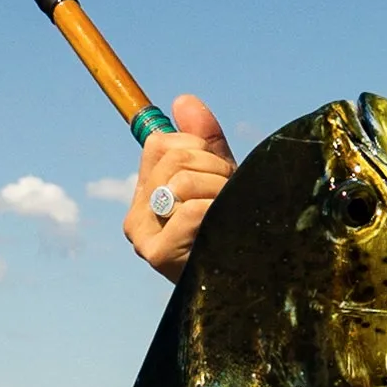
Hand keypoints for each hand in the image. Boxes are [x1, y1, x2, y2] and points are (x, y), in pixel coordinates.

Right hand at [124, 94, 234, 281]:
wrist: (250, 287)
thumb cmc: (234, 234)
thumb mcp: (221, 183)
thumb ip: (205, 143)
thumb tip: (184, 100)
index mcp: (145, 196)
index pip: (161, 143)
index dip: (199, 148)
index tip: (221, 175)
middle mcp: (136, 217)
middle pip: (173, 157)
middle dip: (215, 169)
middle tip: (232, 197)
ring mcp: (143, 237)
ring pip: (182, 180)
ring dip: (220, 191)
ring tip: (231, 214)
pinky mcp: (158, 254)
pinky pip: (191, 210)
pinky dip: (217, 212)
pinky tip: (225, 228)